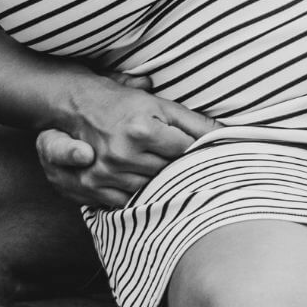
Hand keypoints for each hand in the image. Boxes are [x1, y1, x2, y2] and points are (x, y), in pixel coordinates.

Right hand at [36, 73, 220, 208]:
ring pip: (149, 189)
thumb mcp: (162, 106)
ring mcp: (105, 173)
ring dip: (158, 183)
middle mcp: (122, 154)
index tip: (200, 152)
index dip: (195, 152)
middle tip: (180, 162)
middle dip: (178, 168)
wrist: (76, 107)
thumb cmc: (125, 104)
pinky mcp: (92, 187)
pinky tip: (138, 181)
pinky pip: (126, 202)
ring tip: (157, 168)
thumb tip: (230, 134)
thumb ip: (195, 122)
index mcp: (142, 130)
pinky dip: (136, 195)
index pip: (186, 152)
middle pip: (169, 173)